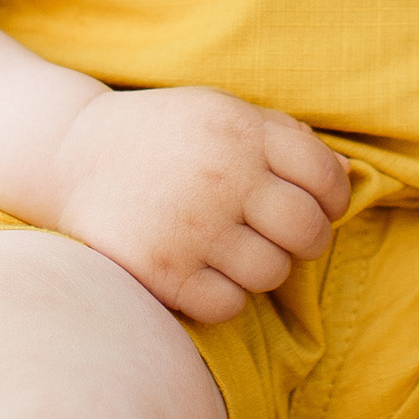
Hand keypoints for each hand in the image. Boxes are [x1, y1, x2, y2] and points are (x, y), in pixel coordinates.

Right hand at [45, 85, 351, 324]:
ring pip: (273, 274)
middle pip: (308, 232)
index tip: (313, 206)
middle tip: (276, 236)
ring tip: (231, 250)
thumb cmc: (163, 137)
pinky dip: (223, 297)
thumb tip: (348, 177)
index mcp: (242, 129)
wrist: (70, 156)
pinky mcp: (163, 271)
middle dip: (303, 240)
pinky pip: (229, 306)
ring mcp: (192, 225)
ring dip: (261, 269)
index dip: (331, 200)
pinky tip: (201, 271)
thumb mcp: (221, 112)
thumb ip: (283, 137)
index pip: (327, 178)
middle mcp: (223, 175)